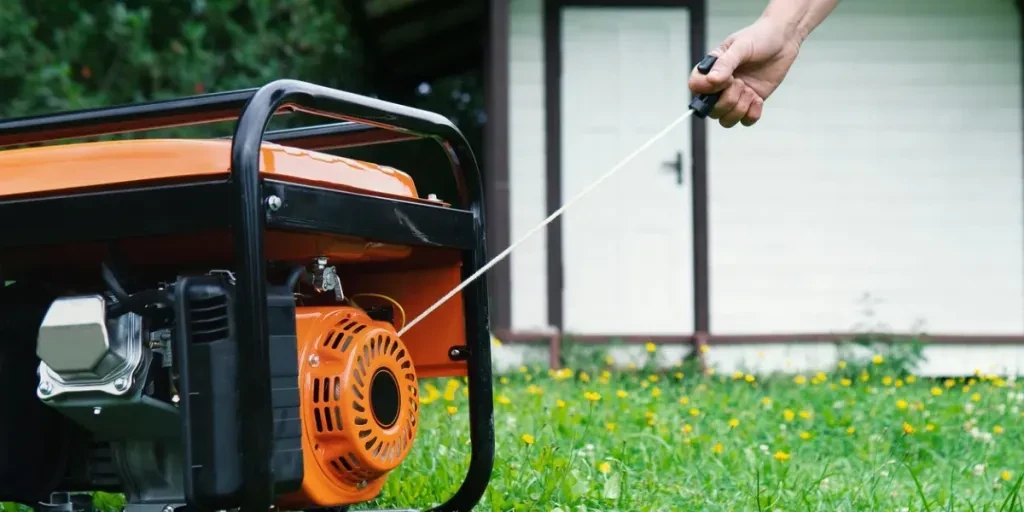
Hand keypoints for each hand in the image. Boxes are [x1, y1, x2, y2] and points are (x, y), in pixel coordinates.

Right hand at [688, 17, 802, 127]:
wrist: (784, 39)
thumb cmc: (759, 37)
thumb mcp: (741, 46)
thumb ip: (725, 63)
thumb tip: (711, 80)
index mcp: (712, 69)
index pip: (695, 86)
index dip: (706, 89)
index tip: (726, 79)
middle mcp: (720, 86)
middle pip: (711, 110)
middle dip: (728, 100)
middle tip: (740, 83)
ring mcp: (736, 96)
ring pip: (726, 120)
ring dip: (739, 109)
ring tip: (750, 91)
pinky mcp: (751, 102)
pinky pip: (745, 121)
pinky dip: (752, 113)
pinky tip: (758, 98)